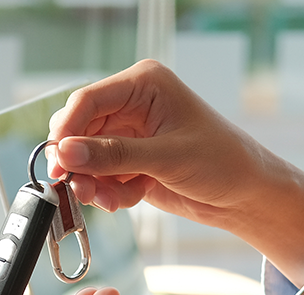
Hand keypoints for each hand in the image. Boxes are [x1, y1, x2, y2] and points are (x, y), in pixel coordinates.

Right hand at [47, 59, 303, 285]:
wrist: (245, 195)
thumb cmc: (221, 162)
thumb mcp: (166, 158)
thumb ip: (114, 156)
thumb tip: (66, 153)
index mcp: (143, 84)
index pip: (88, 100)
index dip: (67, 132)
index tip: (58, 163)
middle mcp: (132, 105)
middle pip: (81, 130)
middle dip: (79, 163)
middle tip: (79, 189)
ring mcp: (130, 135)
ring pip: (87, 158)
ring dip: (93, 183)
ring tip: (109, 200)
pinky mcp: (131, 162)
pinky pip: (102, 177)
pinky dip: (108, 193)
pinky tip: (127, 200)